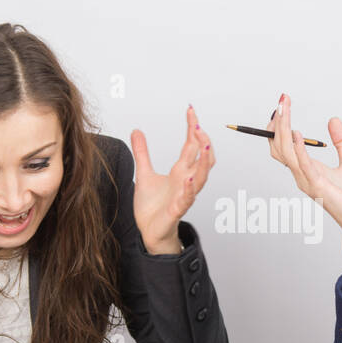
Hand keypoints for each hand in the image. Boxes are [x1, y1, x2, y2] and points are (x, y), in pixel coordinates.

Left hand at [130, 105, 214, 254]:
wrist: (149, 231)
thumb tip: (137, 131)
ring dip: (203, 162)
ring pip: (200, 178)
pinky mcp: (176, 210)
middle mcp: (185, 181)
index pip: (191, 146)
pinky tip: (189, 178)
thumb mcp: (143, 174)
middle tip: (198, 125)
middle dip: (203, 142)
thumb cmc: (152, 207)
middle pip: (202, 159)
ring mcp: (183, 195)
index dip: (192, 128)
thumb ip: (142, 153)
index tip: (191, 111)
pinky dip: (188, 189)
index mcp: (179, 171)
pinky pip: (186, 199)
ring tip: (204, 146)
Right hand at [266, 93, 341, 238]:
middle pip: (279, 146)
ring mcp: (308, 180)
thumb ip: (340, 141)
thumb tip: (333, 120)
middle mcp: (302, 174)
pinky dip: (299, 148)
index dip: (280, 126)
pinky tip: (298, 133)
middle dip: (278, 122)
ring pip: (286, 152)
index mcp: (307, 169)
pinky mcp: (318, 186)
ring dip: (284, 128)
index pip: (284, 145)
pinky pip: (304, 165)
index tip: (283, 105)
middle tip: (282, 100)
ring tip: (285, 108)